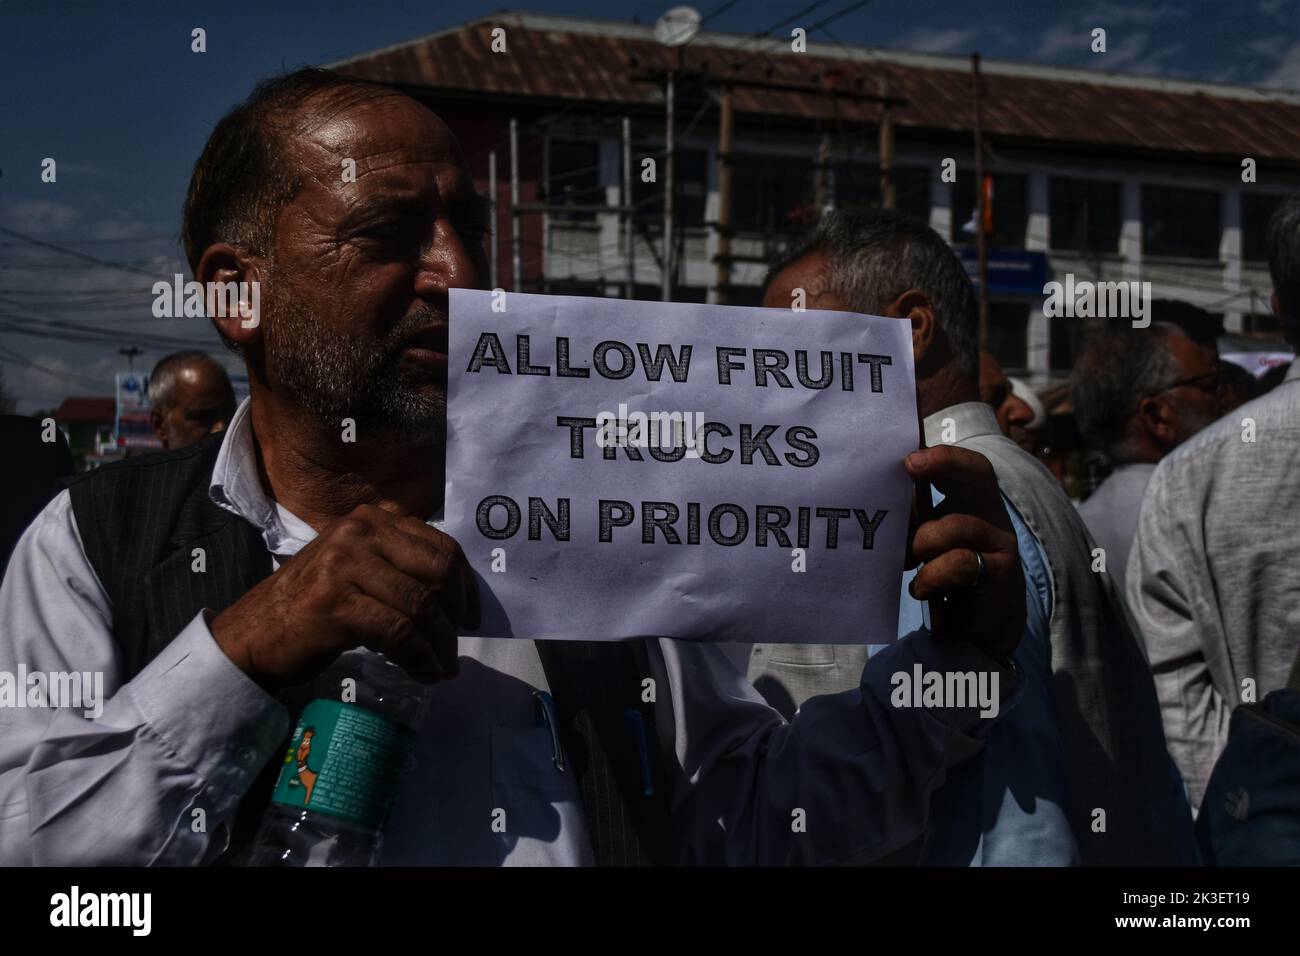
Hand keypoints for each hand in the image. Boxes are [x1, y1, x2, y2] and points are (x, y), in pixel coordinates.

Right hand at [210, 504, 478, 688]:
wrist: (253, 634)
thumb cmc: (313, 605)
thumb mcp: (359, 569)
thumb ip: (400, 565)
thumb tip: (459, 596)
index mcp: (373, 517)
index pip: (441, 546)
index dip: (467, 585)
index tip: (473, 616)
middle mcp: (360, 530)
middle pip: (438, 571)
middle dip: (456, 614)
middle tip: (456, 645)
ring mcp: (345, 563)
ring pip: (420, 605)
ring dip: (440, 644)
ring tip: (443, 668)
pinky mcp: (335, 602)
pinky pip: (399, 632)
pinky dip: (419, 658)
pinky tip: (423, 674)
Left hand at [903, 445, 1023, 663]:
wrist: (975, 633)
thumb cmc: (946, 579)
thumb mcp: (927, 543)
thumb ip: (913, 519)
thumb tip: (881, 498)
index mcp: (972, 503)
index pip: (966, 465)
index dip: (942, 455)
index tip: (908, 456)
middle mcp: (992, 516)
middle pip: (978, 473)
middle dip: (944, 462)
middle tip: (910, 465)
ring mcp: (1000, 543)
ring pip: (953, 525)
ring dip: (920, 543)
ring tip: (906, 562)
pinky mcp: (1001, 573)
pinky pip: (959, 562)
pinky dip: (931, 576)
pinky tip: (921, 588)